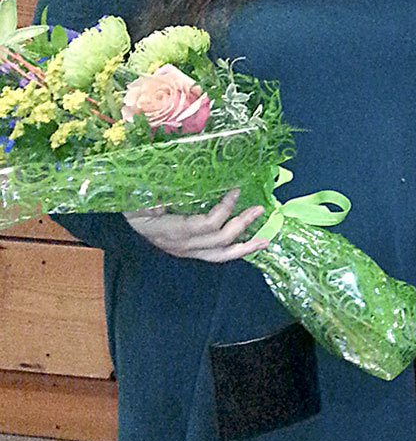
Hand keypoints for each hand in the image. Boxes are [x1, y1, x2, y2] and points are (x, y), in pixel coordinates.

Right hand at [124, 188, 268, 263]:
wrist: (124, 220)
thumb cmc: (131, 203)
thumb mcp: (138, 197)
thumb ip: (155, 192)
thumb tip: (172, 185)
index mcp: (171, 230)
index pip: (205, 224)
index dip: (224, 210)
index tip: (236, 190)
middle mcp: (181, 245)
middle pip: (218, 239)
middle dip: (241, 224)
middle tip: (259, 208)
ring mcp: (187, 251)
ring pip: (221, 255)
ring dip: (245, 246)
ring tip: (265, 240)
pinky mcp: (191, 252)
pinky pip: (216, 256)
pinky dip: (235, 251)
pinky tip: (251, 245)